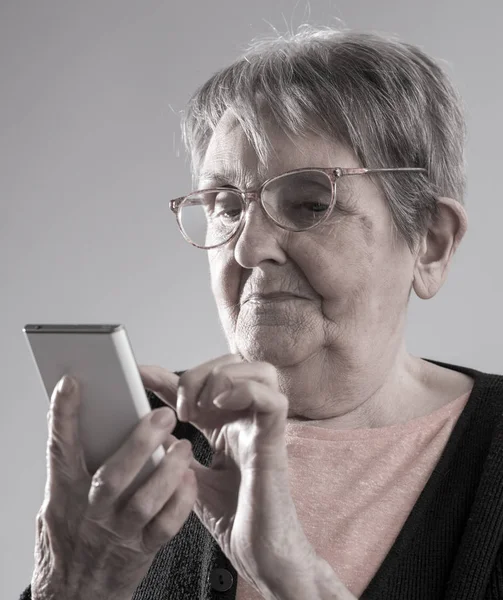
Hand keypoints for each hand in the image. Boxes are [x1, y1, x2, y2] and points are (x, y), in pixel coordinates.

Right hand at [31, 375, 196, 599]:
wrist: (74, 596)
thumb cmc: (69, 538)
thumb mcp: (60, 499)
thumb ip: (76, 465)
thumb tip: (90, 420)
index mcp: (66, 493)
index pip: (60, 449)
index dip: (63, 415)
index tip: (73, 384)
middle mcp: (91, 513)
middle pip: (114, 475)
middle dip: (139, 442)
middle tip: (161, 415)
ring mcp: (117, 533)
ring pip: (145, 500)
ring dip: (168, 470)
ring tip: (181, 446)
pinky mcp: (141, 550)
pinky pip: (166, 525)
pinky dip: (181, 501)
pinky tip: (188, 480)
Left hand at [139, 355, 316, 596]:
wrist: (259, 553)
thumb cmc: (234, 517)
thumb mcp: (190, 477)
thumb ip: (176, 454)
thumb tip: (152, 434)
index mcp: (227, 425)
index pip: (201, 384)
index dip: (168, 374)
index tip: (138, 374)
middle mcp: (247, 420)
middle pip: (233, 365)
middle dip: (199, 373)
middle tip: (180, 406)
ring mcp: (262, 427)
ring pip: (259, 371)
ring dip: (222, 378)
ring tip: (200, 407)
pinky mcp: (274, 442)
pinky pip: (273, 399)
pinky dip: (245, 391)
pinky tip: (219, 406)